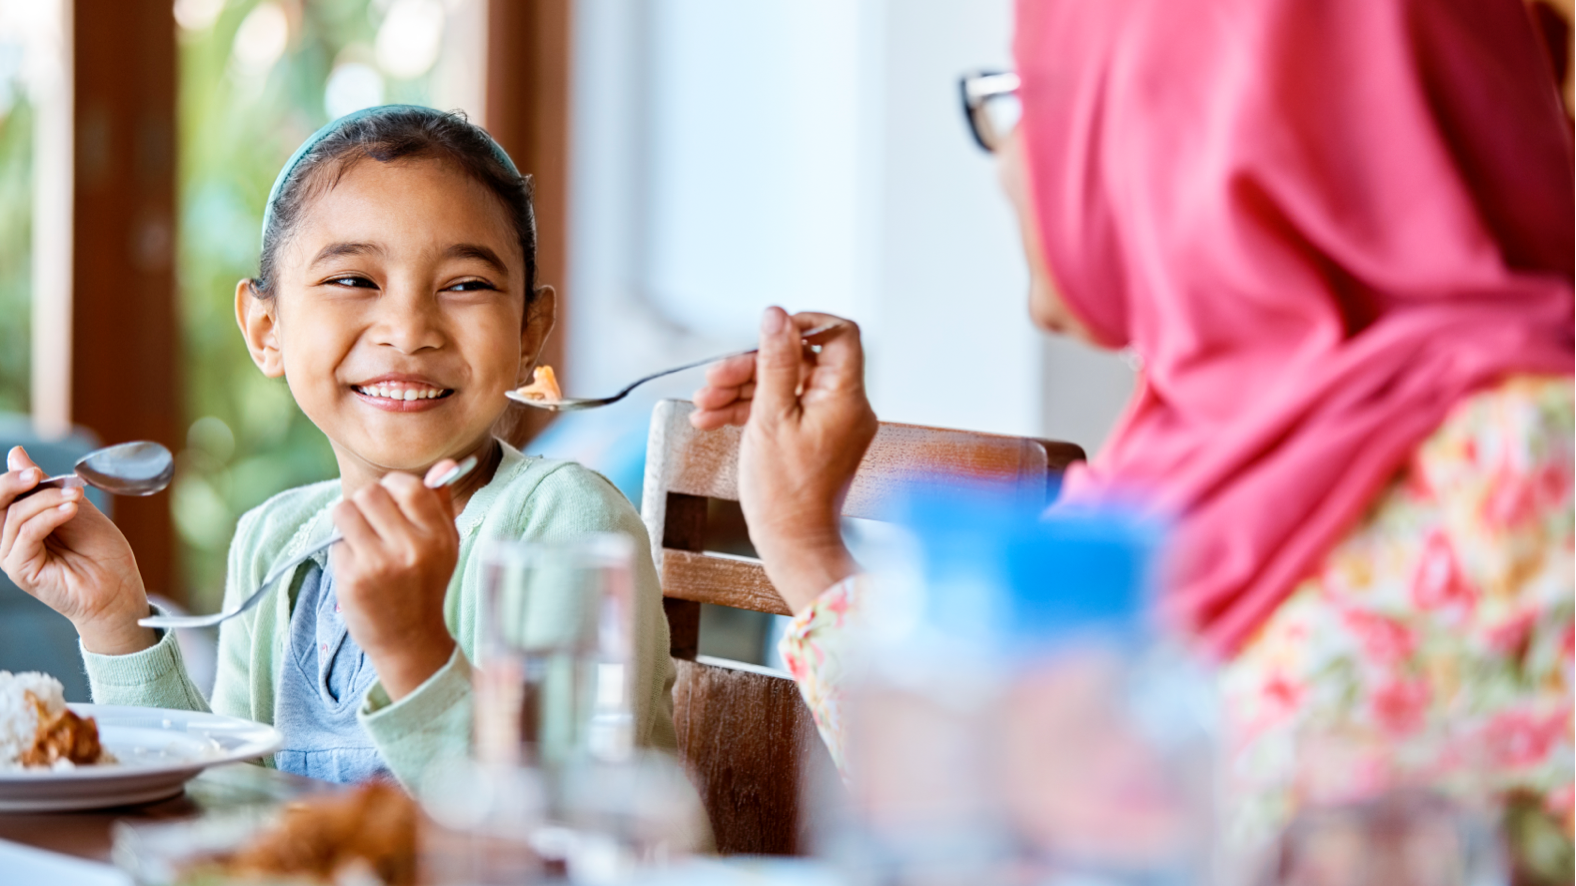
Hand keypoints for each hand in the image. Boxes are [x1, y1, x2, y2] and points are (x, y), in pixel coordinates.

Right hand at [0, 447, 154, 654]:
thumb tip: (15, 453)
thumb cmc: (100, 551)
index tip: (34, 469)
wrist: (119, 587)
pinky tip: (70, 510)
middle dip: (12, 484)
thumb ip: (44, 485)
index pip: (2, 496)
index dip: (12, 478)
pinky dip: (47, 518)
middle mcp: (10, 541)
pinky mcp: (22, 571)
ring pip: (14, 517)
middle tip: (36, 475)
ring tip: (74, 498)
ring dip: (45, 500)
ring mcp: (14, 557)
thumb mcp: (74, 507)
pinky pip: (26, 536)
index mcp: (21, 524)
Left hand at [331, 462, 460, 700]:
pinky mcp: (353, 578)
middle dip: (366, 504)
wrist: (410, 640)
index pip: (408, 485)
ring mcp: (379, 564)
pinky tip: (358, 567)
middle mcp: (411, 548)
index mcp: (438, 536)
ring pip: (345, 510)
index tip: (391, 503)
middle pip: (370, 492)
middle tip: (373, 524)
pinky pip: (335, 541)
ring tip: (361, 540)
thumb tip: (444, 464)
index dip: (392, 487)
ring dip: (348, 521)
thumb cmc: (426, 585)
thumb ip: (441, 504)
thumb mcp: (445, 545)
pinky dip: (342, 549)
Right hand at [691, 308, 877, 612]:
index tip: (767, 333)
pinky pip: (784, 409)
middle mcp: (845, 406)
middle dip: (750, 367)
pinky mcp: (815, 438)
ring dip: (740, 390)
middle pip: (799, 361)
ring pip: (785, 386)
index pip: (839, 335)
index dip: (802, 325)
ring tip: (703, 406)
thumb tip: (776, 314)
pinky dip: (751, 410)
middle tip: (711, 381)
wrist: (791, 543)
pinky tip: (714, 418)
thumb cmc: (782, 491)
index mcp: (845, 396)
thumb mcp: (769, 417)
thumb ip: (773, 361)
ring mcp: (830, 423)